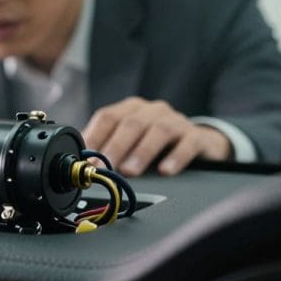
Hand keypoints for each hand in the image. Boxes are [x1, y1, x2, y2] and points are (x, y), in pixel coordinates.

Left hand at [82, 97, 231, 176]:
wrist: (200, 143)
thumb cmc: (155, 143)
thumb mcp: (129, 143)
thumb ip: (106, 148)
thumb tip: (80, 163)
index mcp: (131, 109)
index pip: (107, 117)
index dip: (94, 137)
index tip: (84, 158)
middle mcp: (152, 111)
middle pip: (131, 123)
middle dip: (114, 147)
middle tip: (103, 167)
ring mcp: (176, 121)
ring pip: (158, 131)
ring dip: (141, 152)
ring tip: (129, 171)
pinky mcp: (197, 136)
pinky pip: (188, 143)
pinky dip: (176, 157)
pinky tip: (166, 171)